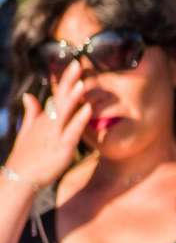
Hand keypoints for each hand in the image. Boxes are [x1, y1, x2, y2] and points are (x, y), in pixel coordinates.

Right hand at [8, 67, 93, 191]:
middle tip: (77, 63)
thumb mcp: (28, 131)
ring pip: (64, 112)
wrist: (20, 178)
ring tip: (82, 81)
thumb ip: (32, 113)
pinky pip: (72, 131)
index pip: (56, 95)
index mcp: (44, 119)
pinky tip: (87, 109)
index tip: (74, 64)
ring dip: (73, 96)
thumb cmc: (26, 156)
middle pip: (60, 98)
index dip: (65, 80)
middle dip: (68, 81)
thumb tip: (29, 96)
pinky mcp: (62, 148)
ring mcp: (55, 135)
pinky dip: (79, 119)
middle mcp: (48, 124)